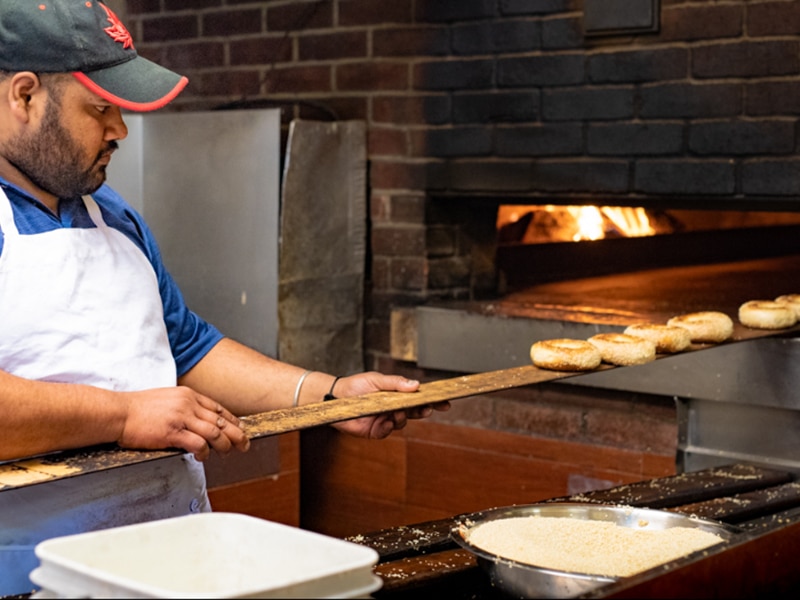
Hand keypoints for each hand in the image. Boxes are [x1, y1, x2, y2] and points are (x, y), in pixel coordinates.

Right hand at [117, 386, 250, 459]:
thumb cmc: (137, 409)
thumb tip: (196, 420)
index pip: (218, 408)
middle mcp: (188, 404)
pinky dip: (205, 452)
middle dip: (237, 434)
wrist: (118, 413)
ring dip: (224, 445)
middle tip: (244, 444)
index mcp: (188, 395)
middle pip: (222, 420)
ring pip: (215, 432)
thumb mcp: (166, 398)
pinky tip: (204, 457)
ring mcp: (181, 417)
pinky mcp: (172, 432)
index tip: (240, 429)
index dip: (233, 420)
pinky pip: (198, 444)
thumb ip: (183, 407)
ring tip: (227, 453)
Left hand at [330, 372, 449, 438]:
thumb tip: (416, 385)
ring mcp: (385, 419)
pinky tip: (384, 421)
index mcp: (397, 394)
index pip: (418, 398)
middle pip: (415, 412)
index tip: (445, 402)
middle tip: (428, 408)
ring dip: (402, 418)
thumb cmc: (356, 386)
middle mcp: (393, 408)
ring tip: (396, 412)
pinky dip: (388, 427)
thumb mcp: (377, 379)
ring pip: (402, 422)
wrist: (335, 398)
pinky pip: (387, 432)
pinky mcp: (375, 430)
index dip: (432, 401)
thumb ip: (396, 383)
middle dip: (423, 411)